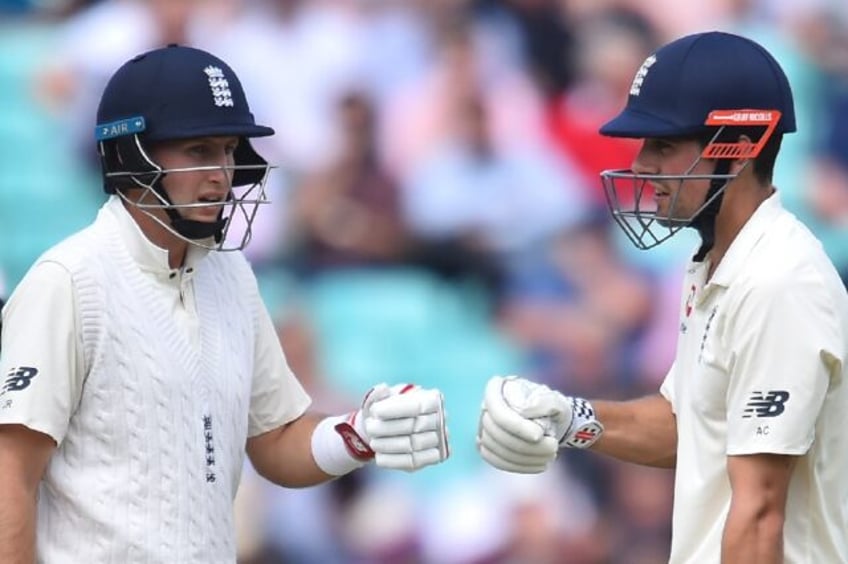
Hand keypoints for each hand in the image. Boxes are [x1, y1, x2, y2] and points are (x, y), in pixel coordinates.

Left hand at [335, 383, 449, 471]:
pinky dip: (394, 461)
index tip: (374, 412)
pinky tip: (379, 457)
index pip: (416, 406)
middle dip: (388, 428)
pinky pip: (414, 462)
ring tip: (372, 442)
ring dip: (389, 445)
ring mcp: (440, 439)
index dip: (394, 409)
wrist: (392, 427)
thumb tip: (382, 388)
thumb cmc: (389, 409)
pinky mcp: (434, 457)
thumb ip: (379, 393)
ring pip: (414, 445)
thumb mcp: (382, 398)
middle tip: (369, 428)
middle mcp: (441, 419)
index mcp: (433, 399)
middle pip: (415, 426)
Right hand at [477, 375, 602, 473]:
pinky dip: (520, 466)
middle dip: (525, 445)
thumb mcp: (556, 401)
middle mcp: (485, 407)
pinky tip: (541, 465)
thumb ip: (544, 402)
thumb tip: (525, 411)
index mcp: (497, 388)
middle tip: (553, 447)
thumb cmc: (552, 409)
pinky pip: (497, 461)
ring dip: (525, 458)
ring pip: (496, 448)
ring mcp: (483, 428)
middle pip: (495, 432)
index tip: (539, 435)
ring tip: (551, 456)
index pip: (498, 411)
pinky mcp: (487, 448)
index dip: (516, 426)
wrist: (551, 423)